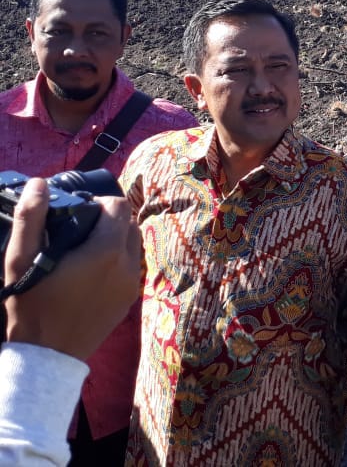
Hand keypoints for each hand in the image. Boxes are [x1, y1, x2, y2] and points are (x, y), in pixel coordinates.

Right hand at [4, 178, 141, 360]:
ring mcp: (131, 284)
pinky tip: (92, 271)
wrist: (47, 356)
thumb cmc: (31, 306)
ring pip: (133, 245)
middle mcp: (127, 265)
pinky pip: (131, 267)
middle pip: (130, 223)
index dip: (99, 203)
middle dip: (109, 219)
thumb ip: (30, 218)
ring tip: (85, 248)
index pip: (119, 206)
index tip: (78, 212)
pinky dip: (117, 261)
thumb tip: (40, 184)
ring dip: (116, 239)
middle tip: (80, 228)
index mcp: (106, 251)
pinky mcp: (129, 300)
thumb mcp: (20, 260)